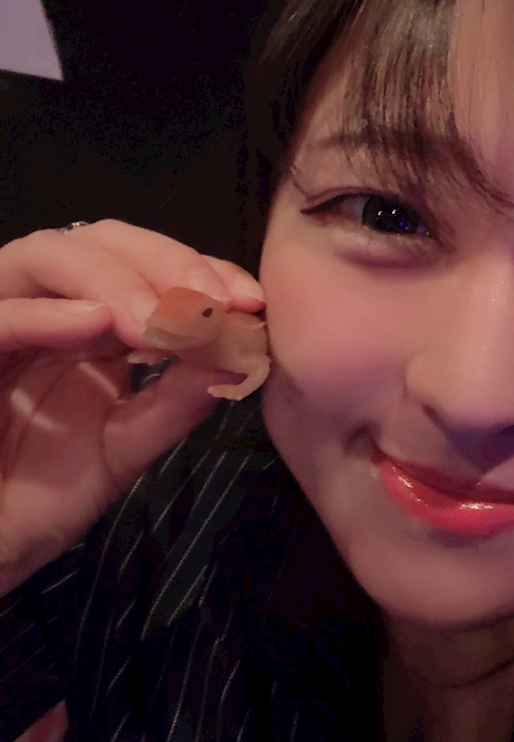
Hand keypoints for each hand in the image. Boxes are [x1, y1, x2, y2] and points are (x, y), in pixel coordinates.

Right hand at [0, 221, 265, 594]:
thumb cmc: (35, 499)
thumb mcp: (122, 448)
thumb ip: (175, 401)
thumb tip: (242, 354)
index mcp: (85, 324)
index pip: (146, 267)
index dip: (200, 272)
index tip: (249, 303)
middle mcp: (43, 308)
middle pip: (102, 242)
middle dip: (166, 265)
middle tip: (212, 304)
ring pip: (46, 254)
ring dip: (114, 280)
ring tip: (160, 322)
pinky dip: (45, 314)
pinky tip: (99, 325)